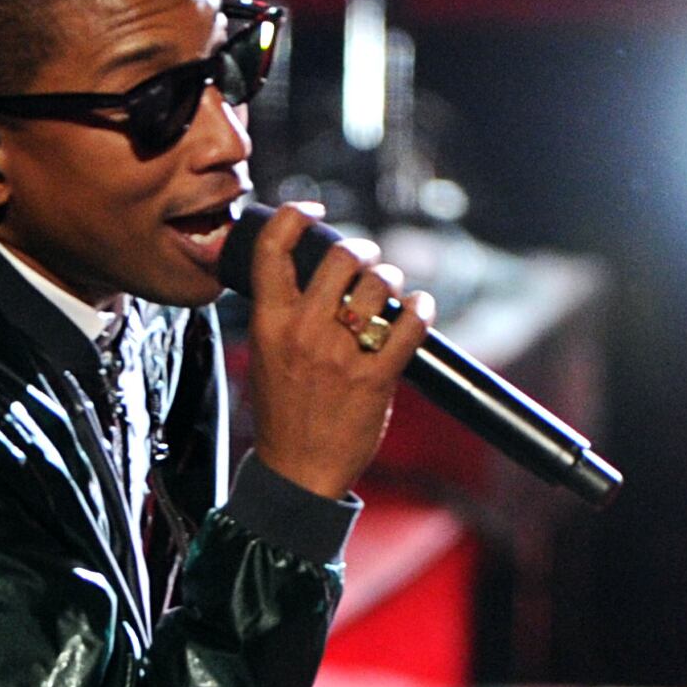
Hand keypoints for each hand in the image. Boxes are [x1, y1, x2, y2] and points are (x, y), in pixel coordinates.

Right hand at [238, 202, 433, 501]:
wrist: (298, 474)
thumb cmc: (283, 416)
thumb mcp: (265, 358)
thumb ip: (281, 316)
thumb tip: (308, 277)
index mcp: (269, 324)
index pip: (274, 247)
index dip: (296, 216)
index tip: (315, 213)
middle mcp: (303, 332)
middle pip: (342, 256)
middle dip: (364, 252)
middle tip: (370, 263)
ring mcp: (340, 355)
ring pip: (380, 284)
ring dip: (393, 280)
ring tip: (392, 293)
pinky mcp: (376, 377)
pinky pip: (410, 323)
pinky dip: (421, 309)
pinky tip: (418, 310)